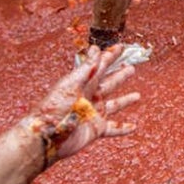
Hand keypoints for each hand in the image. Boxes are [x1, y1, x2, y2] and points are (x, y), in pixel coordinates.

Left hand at [25, 45, 139, 165]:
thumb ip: (86, 69)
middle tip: (131, 67)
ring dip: (126, 100)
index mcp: (83, 84)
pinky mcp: (96, 129)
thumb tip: (96, 50)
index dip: (110, 56)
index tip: (120, 47)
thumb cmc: (54, 108)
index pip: (100, 67)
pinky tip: (133, 126)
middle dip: (120, 75)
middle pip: (109, 83)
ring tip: (137, 96)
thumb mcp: (71, 85)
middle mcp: (90, 97)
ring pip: (114, 105)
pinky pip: (114, 128)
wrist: (47, 137)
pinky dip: (124, 128)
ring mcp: (94, 113)